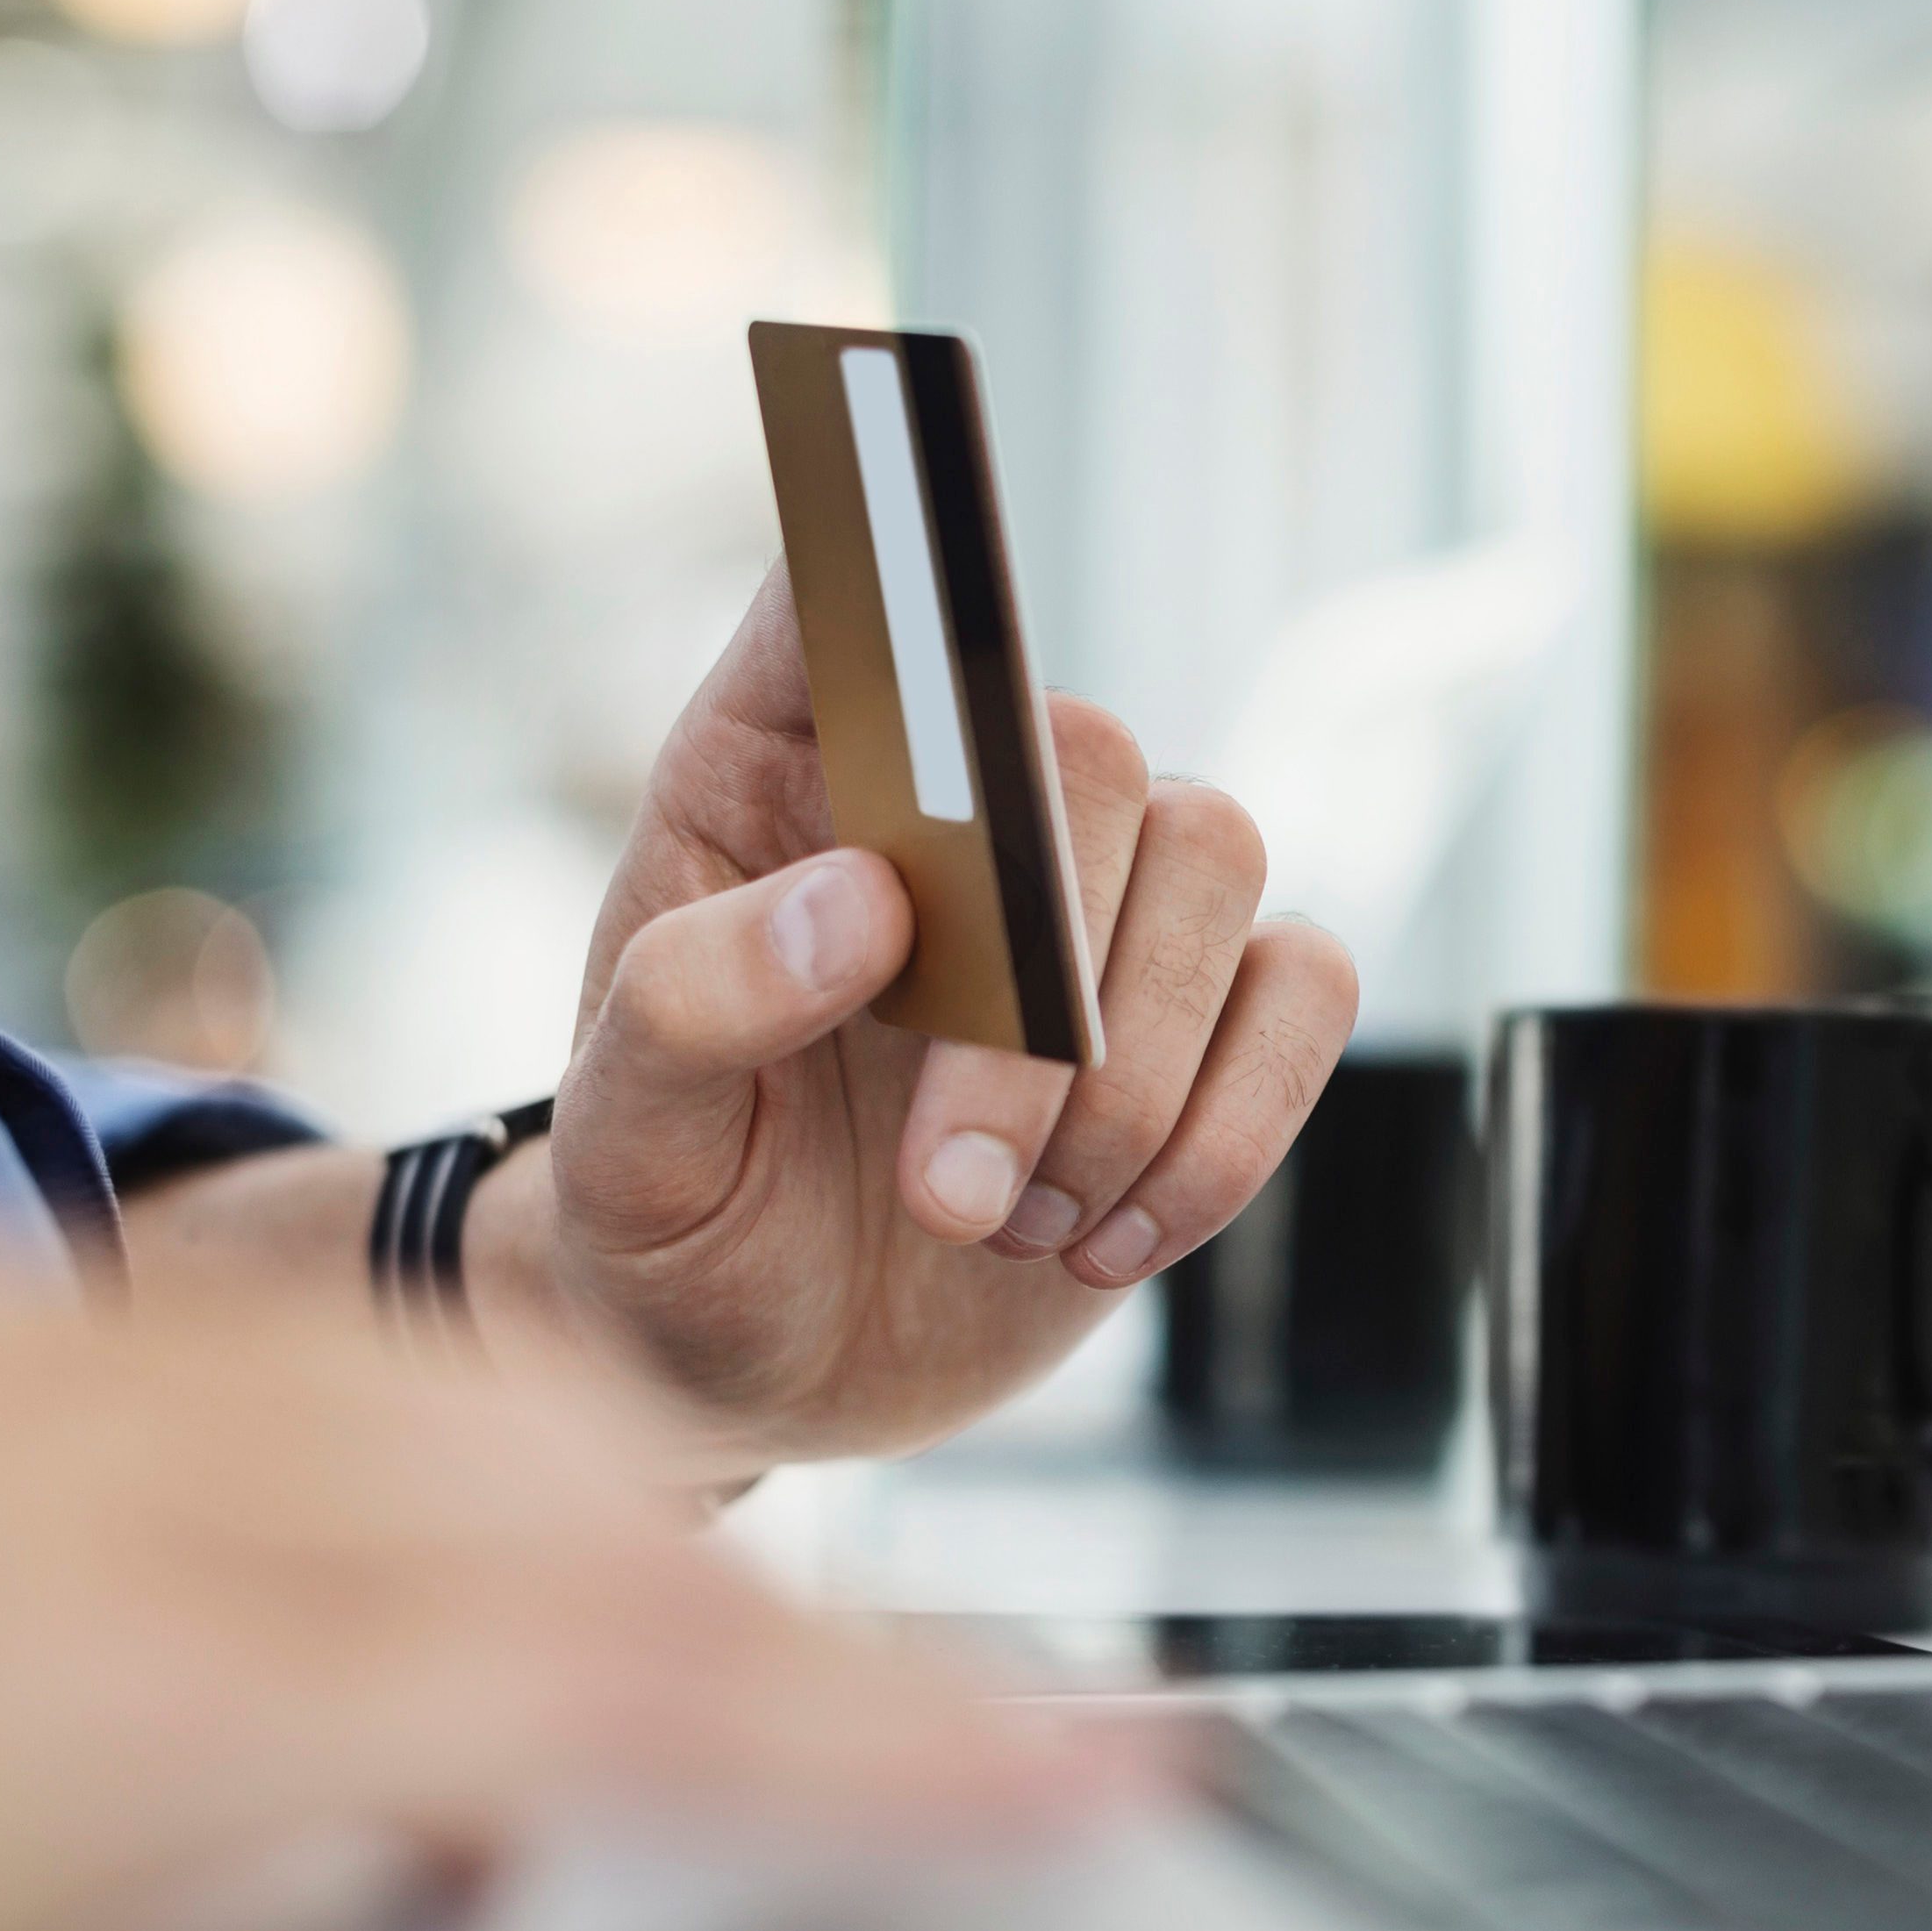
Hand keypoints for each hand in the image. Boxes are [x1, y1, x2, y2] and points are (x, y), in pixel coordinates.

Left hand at [0, 1196, 1125, 1930]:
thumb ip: (278, 1892)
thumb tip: (458, 1830)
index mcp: (81, 1671)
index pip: (607, 1686)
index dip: (896, 1737)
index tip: (1093, 1766)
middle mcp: (21, 1436)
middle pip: (555, 1483)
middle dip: (767, 1615)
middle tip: (943, 1727)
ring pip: (407, 1369)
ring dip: (570, 1506)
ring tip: (679, 1652)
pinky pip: (208, 1326)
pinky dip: (346, 1439)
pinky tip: (372, 1553)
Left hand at [499, 568, 1361, 1465]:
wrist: (777, 1364)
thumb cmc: (675, 1224)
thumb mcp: (623, 1146)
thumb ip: (693, 1007)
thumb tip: (860, 904)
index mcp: (776, 767)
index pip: (858, 587)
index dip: (905, 565)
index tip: (926, 696)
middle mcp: (961, 795)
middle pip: (1085, 748)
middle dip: (1044, 991)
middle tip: (947, 1188)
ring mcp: (1100, 893)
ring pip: (1218, 853)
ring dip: (1129, 1085)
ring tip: (1006, 1224)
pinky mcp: (1212, 1010)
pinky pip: (1308, 991)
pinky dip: (1228, 1138)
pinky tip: (1108, 1239)